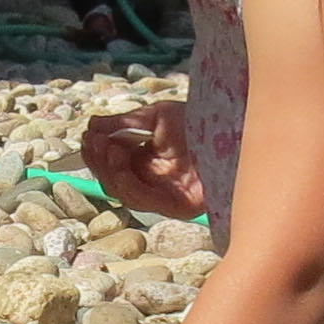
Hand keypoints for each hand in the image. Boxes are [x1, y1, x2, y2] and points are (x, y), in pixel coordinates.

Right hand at [80, 102, 202, 218]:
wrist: (236, 128)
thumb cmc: (202, 118)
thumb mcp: (157, 116)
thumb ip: (125, 123)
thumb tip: (91, 125)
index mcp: (148, 161)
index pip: (113, 164)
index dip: (97, 153)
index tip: (87, 136)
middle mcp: (154, 181)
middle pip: (113, 180)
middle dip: (99, 162)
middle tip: (94, 142)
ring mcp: (165, 196)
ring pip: (124, 192)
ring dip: (109, 171)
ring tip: (108, 148)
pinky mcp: (179, 207)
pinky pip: (143, 200)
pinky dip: (126, 182)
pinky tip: (119, 161)